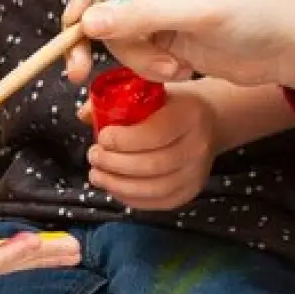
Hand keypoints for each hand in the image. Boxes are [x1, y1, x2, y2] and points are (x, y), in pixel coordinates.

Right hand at [61, 0, 294, 93]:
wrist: (291, 47)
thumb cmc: (258, 11)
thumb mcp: (200, 11)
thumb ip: (142, 15)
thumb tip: (87, 23)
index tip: (78, 19)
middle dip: (91, 32)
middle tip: (77, 69)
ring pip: (106, 26)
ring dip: (133, 54)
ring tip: (172, 68)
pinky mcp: (154, 28)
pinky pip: (126, 47)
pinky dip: (145, 64)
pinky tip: (178, 70)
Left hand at [84, 87, 219, 208]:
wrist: (210, 121)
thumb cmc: (172, 103)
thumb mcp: (152, 91)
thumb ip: (118, 99)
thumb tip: (84, 114)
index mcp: (189, 114)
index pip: (156, 133)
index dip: (124, 140)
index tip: (102, 137)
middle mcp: (198, 146)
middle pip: (153, 165)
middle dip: (115, 164)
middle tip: (93, 156)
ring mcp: (196, 173)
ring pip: (154, 189)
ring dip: (118, 185)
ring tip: (96, 174)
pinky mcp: (190, 192)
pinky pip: (157, 202)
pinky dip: (130, 198)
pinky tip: (113, 187)